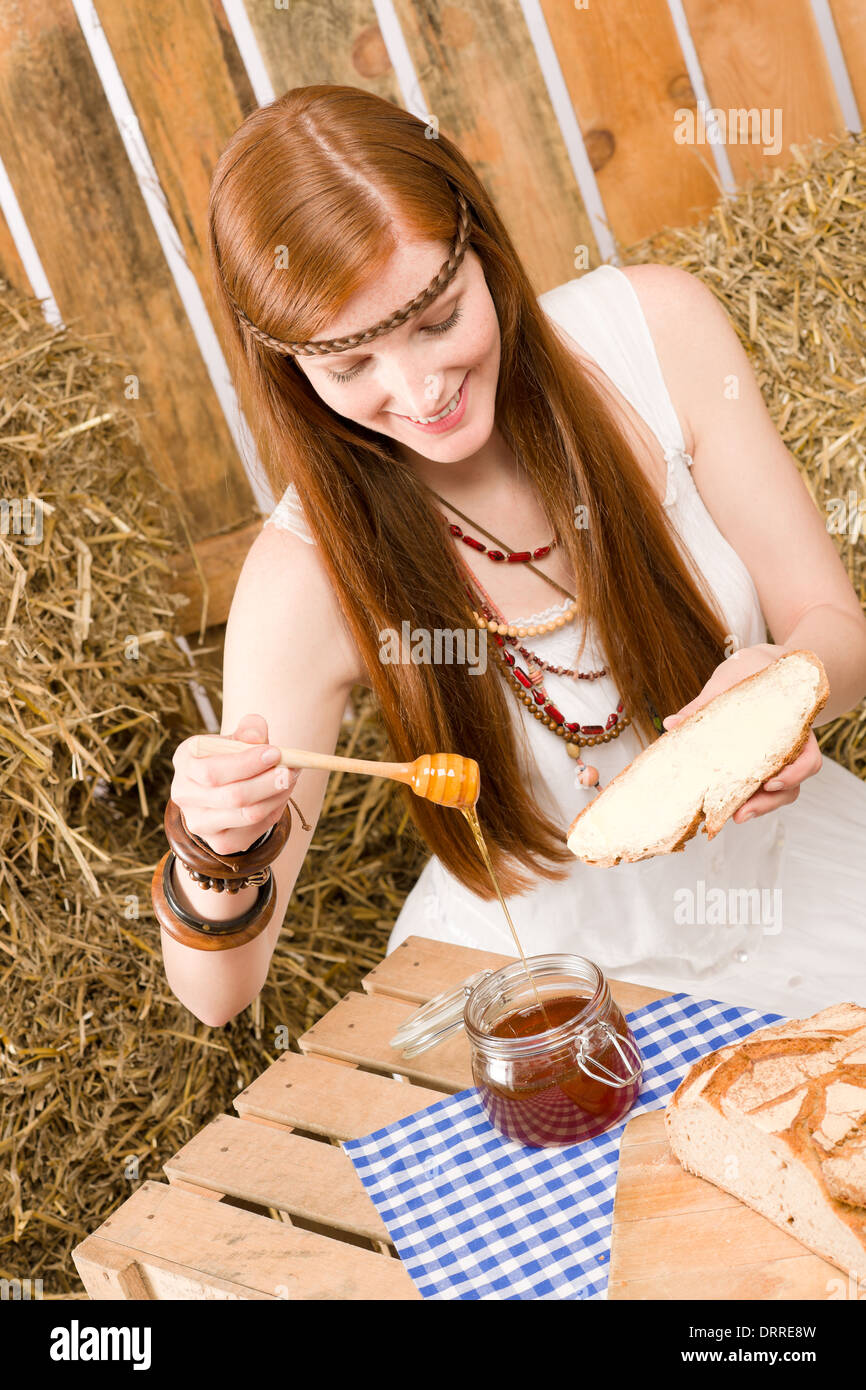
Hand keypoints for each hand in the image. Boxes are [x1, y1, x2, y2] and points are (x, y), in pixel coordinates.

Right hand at [170, 713, 299, 855]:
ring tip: (290, 780)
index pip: (212, 771)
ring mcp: (199, 823)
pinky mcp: (219, 842)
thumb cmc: (232, 755)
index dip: (247, 764)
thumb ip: (249, 730)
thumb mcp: (238, 737)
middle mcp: (184, 794)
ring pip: (247, 815)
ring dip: (277, 797)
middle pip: (232, 797)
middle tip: (291, 771)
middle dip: (268, 783)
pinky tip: (280, 796)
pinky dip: (274, 812)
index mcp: (184, 761)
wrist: (225, 785)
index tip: (276, 753)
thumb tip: (257, 734)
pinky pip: (255, 830)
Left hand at [661, 644, 821, 823]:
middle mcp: (792, 745)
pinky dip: (749, 796)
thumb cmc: (752, 671)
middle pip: (795, 782)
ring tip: (734, 816)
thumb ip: (703, 704)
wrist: (763, 665)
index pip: (808, 758)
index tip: (771, 783)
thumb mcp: (728, 682)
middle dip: (770, 801)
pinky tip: (728, 806)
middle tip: (741, 813)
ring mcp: (779, 756)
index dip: (795, 774)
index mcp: (794, 725)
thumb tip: (671, 724)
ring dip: (760, 805)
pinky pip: (763, 785)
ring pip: (782, 790)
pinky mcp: (763, 763)